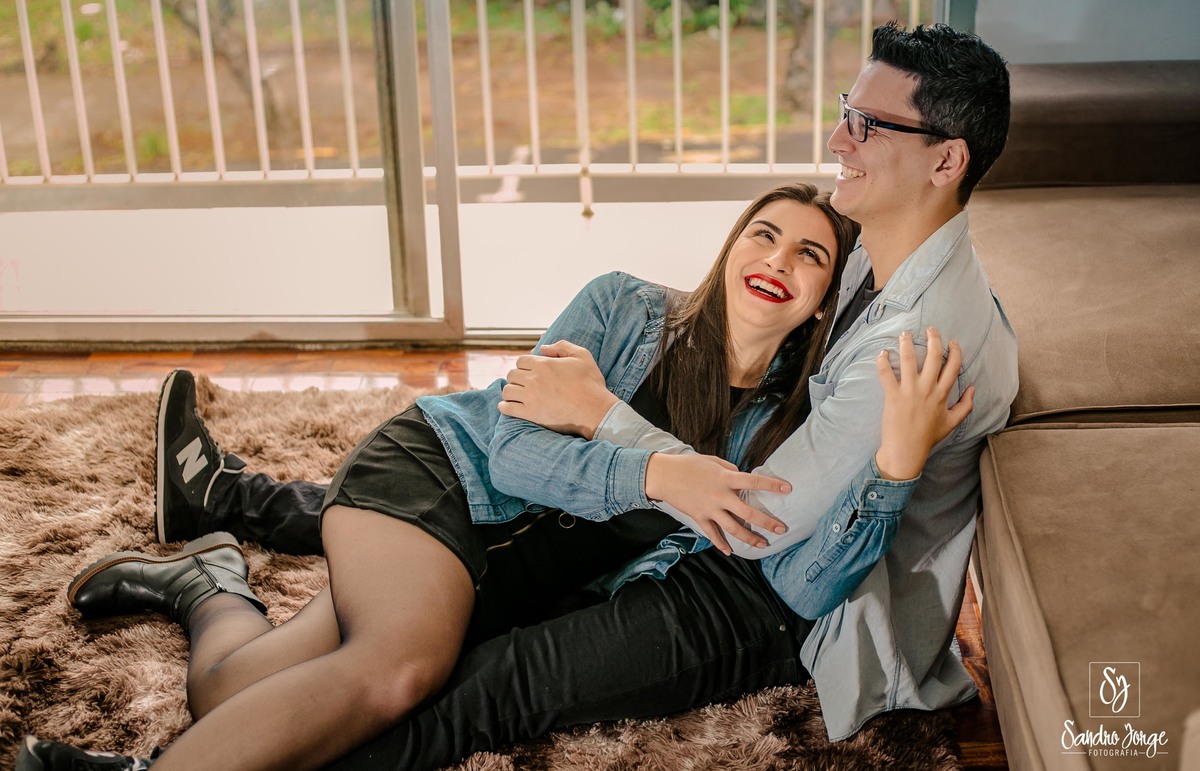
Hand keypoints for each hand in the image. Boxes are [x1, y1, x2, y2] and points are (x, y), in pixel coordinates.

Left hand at [497, 340, 618, 438]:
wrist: (594, 410)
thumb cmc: (590, 383)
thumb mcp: (582, 356)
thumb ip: (561, 346)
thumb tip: (543, 348)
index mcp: (543, 364)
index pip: (521, 360)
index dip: (525, 365)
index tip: (530, 371)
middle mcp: (533, 379)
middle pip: (512, 374)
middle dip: (517, 377)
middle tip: (524, 383)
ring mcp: (530, 397)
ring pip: (507, 390)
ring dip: (510, 391)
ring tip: (516, 394)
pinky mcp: (530, 413)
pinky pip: (508, 408)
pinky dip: (505, 406)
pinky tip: (506, 406)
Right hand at [645, 452, 790, 554]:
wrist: (664, 475)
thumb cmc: (689, 465)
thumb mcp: (713, 461)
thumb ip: (730, 470)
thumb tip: (741, 477)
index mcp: (725, 478)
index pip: (754, 482)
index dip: (772, 485)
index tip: (788, 489)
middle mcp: (720, 496)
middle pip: (748, 513)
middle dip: (767, 522)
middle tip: (782, 529)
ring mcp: (710, 509)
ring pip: (733, 529)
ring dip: (750, 538)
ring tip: (763, 545)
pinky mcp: (699, 517)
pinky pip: (712, 534)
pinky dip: (721, 544)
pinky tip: (730, 551)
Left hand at [873, 327, 974, 480]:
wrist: (906, 450)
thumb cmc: (928, 437)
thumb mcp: (952, 422)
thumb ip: (966, 405)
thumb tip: (973, 389)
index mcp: (943, 394)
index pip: (953, 365)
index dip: (955, 350)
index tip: (952, 341)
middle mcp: (928, 389)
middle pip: (934, 356)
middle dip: (934, 338)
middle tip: (930, 329)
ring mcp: (909, 391)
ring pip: (909, 359)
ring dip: (907, 343)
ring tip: (905, 334)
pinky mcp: (892, 395)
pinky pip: (886, 373)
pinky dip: (882, 361)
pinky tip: (882, 353)